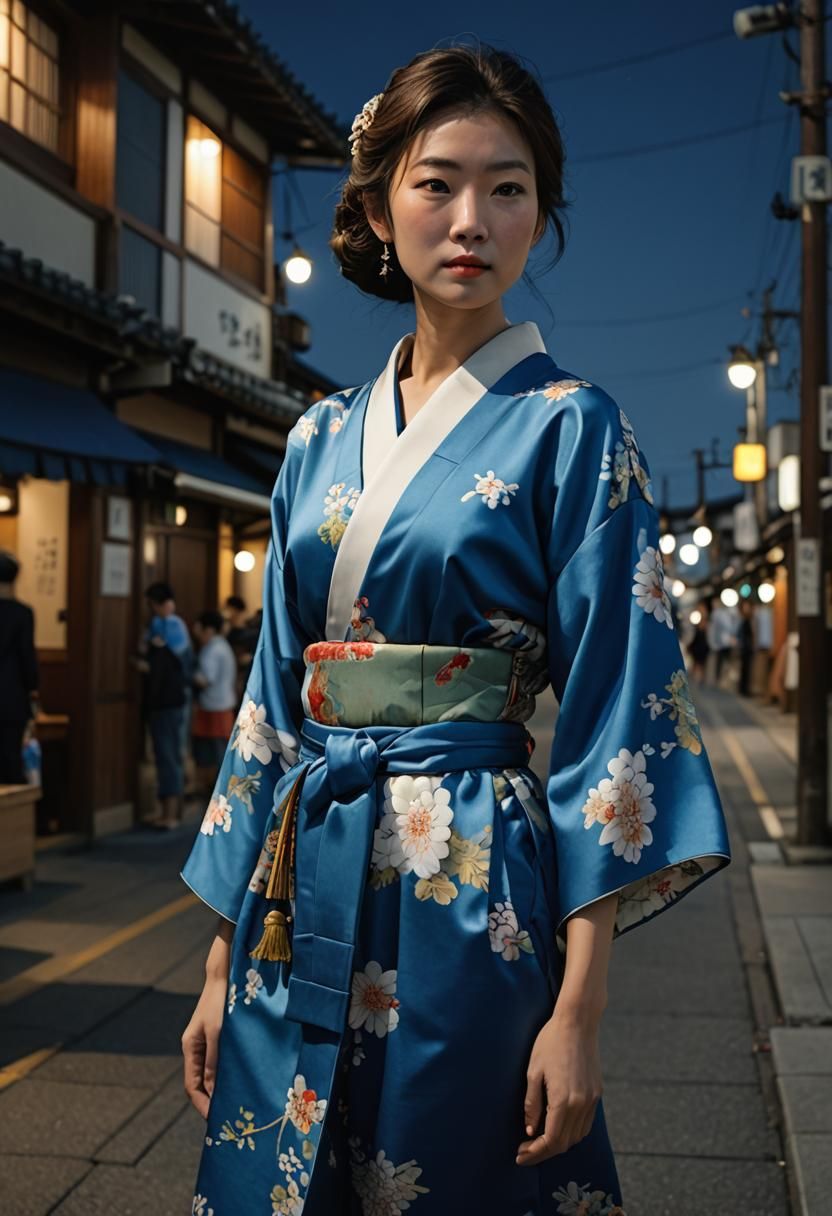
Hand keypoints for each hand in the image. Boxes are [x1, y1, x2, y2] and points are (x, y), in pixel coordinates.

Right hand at [182, 973, 226, 1117]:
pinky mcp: (218, 1038)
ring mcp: (207, 1043)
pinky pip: (219, 1063)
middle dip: (211, 1101)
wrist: (226, 977)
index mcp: (190, 1048)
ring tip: (235, 1104)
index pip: (192, 1086)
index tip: (215, 1120)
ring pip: (211, 1074)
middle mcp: (196, 1048)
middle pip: (200, 1083)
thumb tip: (212, 1090)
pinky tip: (239, 1082)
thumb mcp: (218, 1033)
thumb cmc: (221, 1003)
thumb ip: (214, 1061)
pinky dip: (226, 1075)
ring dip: (220, 1089)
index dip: (202, 1105)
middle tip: (228, 1118)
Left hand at [516, 1008, 602, 1165]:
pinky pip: (585, 1124)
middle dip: (543, 1152)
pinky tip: (557, 1127)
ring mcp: (592, 1100)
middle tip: (524, 1151)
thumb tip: (530, 1131)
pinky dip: (571, 1132)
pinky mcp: (597, 1093)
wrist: (578, 1022)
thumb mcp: (533, 1072)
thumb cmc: (550, 1042)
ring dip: (558, 1144)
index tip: (519, 1155)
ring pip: (577, 1136)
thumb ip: (532, 1104)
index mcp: (564, 1100)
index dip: (534, 1152)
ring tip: (538, 1142)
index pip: (550, 1140)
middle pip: (564, 1143)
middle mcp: (581, 1104)